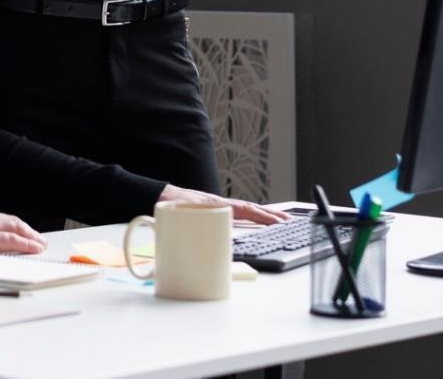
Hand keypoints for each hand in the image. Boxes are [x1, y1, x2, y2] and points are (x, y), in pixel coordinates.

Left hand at [155, 185, 289, 225]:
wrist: (153, 196)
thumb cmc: (165, 206)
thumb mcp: (179, 219)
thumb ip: (192, 231)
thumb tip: (208, 245)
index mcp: (214, 205)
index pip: (245, 209)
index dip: (263, 216)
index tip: (280, 223)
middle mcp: (219, 205)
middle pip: (250, 209)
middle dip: (270, 216)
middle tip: (289, 222)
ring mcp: (216, 207)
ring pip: (244, 210)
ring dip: (262, 216)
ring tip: (279, 222)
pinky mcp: (211, 211)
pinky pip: (235, 213)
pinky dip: (249, 216)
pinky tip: (254, 223)